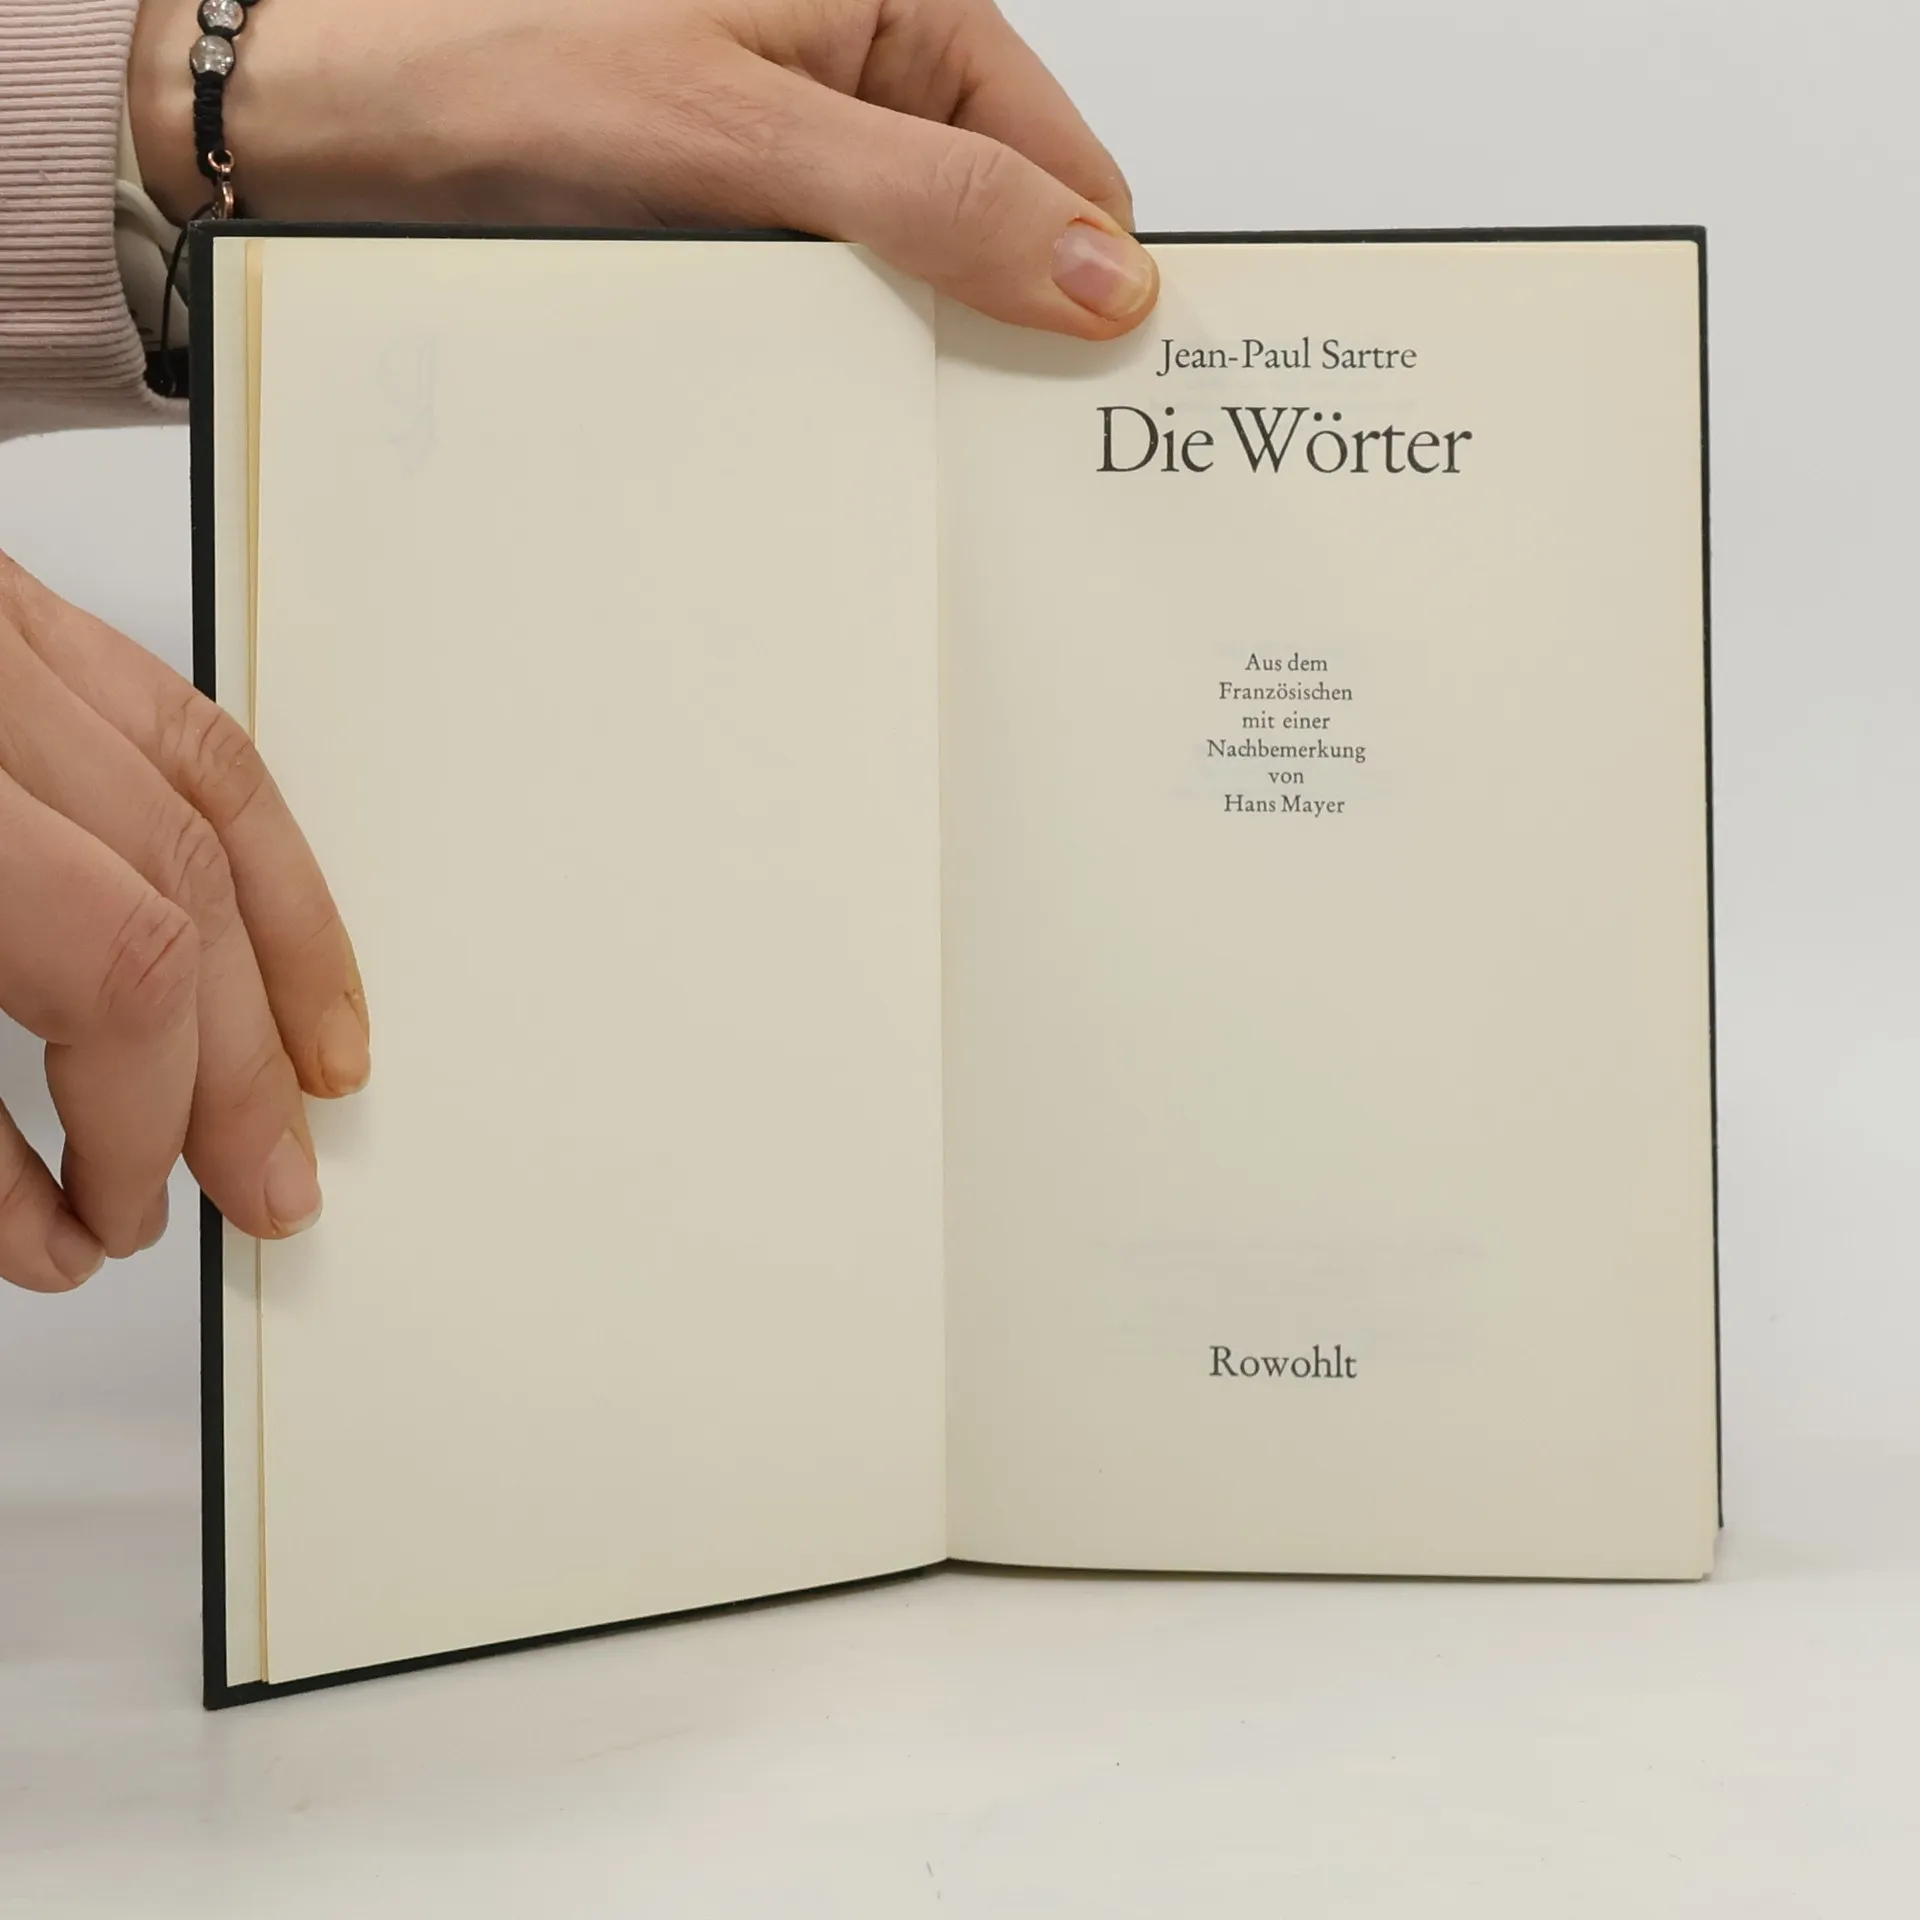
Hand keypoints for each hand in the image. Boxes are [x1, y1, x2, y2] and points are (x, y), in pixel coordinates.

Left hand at [0, 553, 364, 1291]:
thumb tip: (30, 1227)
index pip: (108, 967)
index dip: (128, 1128)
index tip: (105, 1225)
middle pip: (172, 900)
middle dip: (222, 1080)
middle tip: (247, 1189)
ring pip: (211, 805)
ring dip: (285, 963)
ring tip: (311, 1076)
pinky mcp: (6, 609)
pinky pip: (184, 723)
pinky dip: (254, 845)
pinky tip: (280, 933)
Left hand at [128, 0, 1158, 336]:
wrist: (339, 123)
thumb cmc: (507, 68)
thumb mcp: (746, 133)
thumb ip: (934, 197)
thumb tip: (1093, 270)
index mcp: (895, 5)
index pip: (1064, 160)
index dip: (1083, 272)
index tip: (1086, 388)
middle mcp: (862, 75)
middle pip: (1002, 224)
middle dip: (997, 322)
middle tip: (978, 427)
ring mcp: (805, 156)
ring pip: (921, 278)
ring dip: (909, 349)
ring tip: (870, 403)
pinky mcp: (748, 221)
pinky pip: (838, 306)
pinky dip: (838, 358)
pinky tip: (811, 393)